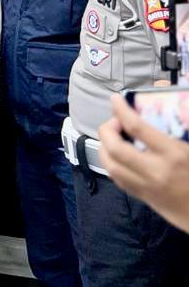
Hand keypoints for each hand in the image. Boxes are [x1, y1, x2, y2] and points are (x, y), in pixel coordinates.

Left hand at [99, 93, 188, 232]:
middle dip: (107, 129)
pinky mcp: (145, 199)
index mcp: (174, 154)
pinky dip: (112, 164)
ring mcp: (148, 187)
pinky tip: (119, 156)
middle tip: (115, 121)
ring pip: (111, 165)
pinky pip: (118, 180)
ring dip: (105, 147)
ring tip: (113, 137)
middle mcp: (156, 171)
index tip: (116, 99)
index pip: (137, 127)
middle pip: (115, 147)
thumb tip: (163, 87)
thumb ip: (183, 119)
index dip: (121, 110)